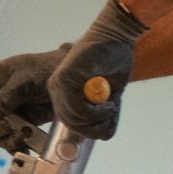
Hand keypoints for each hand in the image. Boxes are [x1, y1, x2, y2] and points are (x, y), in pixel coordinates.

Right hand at [0, 46, 67, 148]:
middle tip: (7, 128)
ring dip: (5, 140)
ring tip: (23, 135)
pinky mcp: (21, 126)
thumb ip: (4, 98)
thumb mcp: (25, 80)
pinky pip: (10, 142)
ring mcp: (7, 113)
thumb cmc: (46, 70)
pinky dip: (16, 148)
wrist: (73, 82)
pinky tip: (26, 147)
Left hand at [48, 0, 147, 139]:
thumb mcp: (109, 96)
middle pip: (70, 124)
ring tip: (111, 109)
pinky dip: (96, 112)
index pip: (69, 122)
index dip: (88, 131)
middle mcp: (56, 89)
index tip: (104, 128)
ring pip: (74, 119)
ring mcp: (58, 84)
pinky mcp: (64, 79)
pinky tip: (109, 104)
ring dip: (97, 120)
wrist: (116, 37)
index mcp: (63, 93)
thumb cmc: (113, 62)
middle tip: (110, 122)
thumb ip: (103, 115)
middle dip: (93, 129)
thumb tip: (104, 136)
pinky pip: (78, 108)